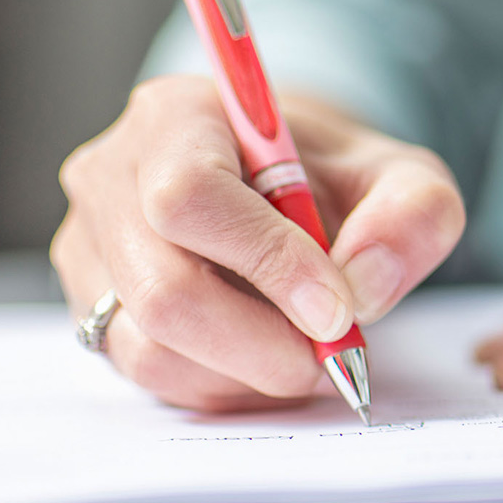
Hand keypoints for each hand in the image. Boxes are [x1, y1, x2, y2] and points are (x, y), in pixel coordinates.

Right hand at [51, 74, 464, 410]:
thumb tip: (366, 282)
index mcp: (177, 117)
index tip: (339, 309)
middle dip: (264, 342)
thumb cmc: (335, 177)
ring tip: (309, 356)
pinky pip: (148, 376)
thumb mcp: (401, 175)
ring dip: (247, 372)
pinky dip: (223, 386)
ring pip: (151, 346)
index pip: (191, 196)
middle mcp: (112, 177)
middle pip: (164, 288)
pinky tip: (270, 363)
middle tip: (333, 354)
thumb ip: (412, 212)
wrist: (286, 186)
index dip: (268, 262)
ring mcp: (91, 248)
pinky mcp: (92, 308)